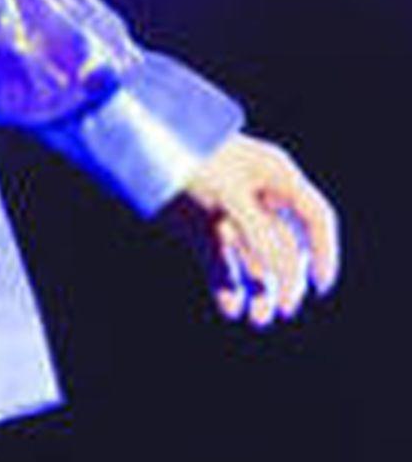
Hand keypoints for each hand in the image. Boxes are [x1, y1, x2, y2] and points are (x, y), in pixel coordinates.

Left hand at [171, 133, 340, 326]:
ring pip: (255, 261)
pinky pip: (221, 264)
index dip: (324, 252)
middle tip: (282, 311)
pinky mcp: (201, 229)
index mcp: (275, 177)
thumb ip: (260, 232)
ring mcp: (228, 214)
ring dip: (259, 291)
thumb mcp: (229, 193)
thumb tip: (283, 272)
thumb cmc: (190, 156)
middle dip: (287, 281)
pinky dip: (226, 287)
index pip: (315, 217)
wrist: (136, 141)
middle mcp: (257, 197)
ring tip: (254, 320)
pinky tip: (230, 307)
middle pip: (287, 247)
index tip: (321, 287)